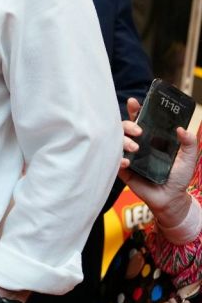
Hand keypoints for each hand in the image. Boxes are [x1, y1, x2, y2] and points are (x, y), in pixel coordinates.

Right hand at [119, 97, 200, 227]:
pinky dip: (119, 159)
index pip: (140, 120)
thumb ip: (188, 143)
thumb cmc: (179, 178)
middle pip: (124, 127)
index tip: (134, 102)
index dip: (135, 110)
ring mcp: (128, 156)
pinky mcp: (122, 169)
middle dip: (128, 124)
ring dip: (123, 140)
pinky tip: (127, 162)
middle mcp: (137, 144)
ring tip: (135, 148)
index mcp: (151, 138)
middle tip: (139, 131)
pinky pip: (114, 160)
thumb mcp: (188, 158)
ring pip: (116, 140)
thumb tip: (181, 129)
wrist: (171, 199)